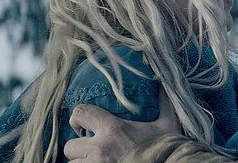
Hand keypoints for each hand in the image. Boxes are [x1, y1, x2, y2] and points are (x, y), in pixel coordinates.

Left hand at [64, 86, 181, 161]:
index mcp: (113, 129)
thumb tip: (163, 82)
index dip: (77, 117)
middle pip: (69, 146)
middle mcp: (99, 148)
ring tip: (94, 161)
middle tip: (89, 150)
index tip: (82, 125)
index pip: (81, 113)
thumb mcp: (168, 125)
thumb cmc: (165, 150)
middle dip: (77, 148)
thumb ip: (164, 104)